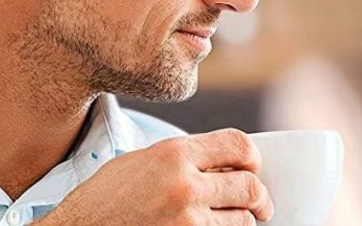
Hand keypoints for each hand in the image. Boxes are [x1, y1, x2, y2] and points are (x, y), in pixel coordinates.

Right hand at [38, 128, 273, 224]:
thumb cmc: (102, 200)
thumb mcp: (138, 163)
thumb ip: (180, 159)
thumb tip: (221, 165)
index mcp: (173, 154)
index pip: (238, 145)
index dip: (252, 157)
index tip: (253, 168)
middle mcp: (185, 185)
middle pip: (250, 187)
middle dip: (260, 198)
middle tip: (260, 205)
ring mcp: (187, 222)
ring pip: (241, 221)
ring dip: (240, 221)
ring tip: (226, 220)